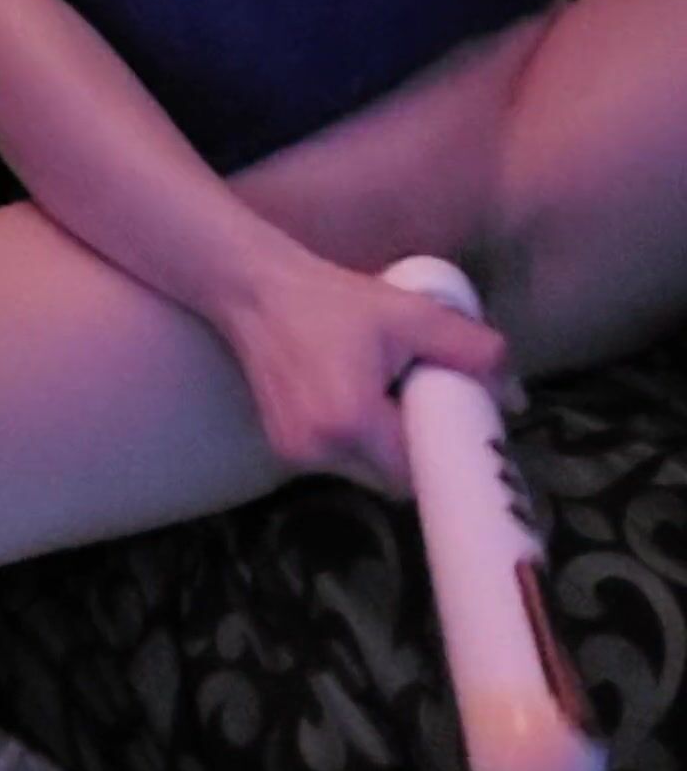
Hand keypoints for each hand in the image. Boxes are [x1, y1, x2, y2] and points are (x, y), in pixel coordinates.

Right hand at [218, 245, 509, 495]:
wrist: (256, 290)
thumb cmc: (334, 300)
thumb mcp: (411, 314)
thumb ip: (470, 350)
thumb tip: (516, 397)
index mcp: (352, 421)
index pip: (418, 473)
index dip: (444, 457)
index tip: (462, 434)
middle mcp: (320, 449)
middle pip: (393, 480)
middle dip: (418, 452)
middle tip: (432, 410)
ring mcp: (296, 455)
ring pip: (366, 473)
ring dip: (387, 448)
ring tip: (392, 400)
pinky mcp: (282, 449)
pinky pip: (339, 461)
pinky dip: (359, 442)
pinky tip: (359, 400)